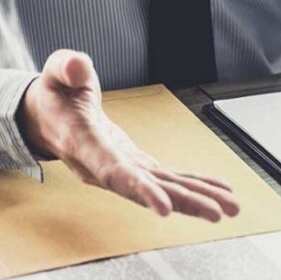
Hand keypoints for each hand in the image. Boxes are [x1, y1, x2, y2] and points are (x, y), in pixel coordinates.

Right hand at [19, 50, 239, 221]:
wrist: (49, 118)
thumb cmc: (55, 95)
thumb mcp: (56, 73)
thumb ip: (67, 68)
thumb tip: (79, 67)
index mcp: (84, 144)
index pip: (113, 171)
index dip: (140, 189)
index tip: (165, 208)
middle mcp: (105, 167)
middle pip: (149, 188)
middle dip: (185, 201)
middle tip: (218, 213)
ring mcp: (123, 170)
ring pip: (164, 188)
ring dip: (199, 198)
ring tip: (231, 208)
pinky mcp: (137, 167)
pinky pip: (169, 179)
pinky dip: (195, 184)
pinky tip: (220, 191)